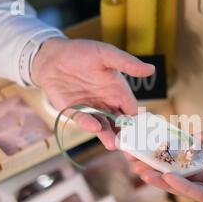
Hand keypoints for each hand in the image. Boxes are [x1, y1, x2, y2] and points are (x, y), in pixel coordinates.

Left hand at [31, 38, 154, 149]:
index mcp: (118, 91)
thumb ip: (127, 63)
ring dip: (109, 136)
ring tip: (113, 145)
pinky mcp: (75, 112)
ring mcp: (91, 109)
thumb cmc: (81, 52)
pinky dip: (89, 125)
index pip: (132, 111)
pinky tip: (95, 127)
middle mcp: (107, 103)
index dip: (138, 122)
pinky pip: (84, 121)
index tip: (144, 132)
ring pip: (104, 127)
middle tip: (131, 149)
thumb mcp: (106, 54)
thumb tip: (151, 69)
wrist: (51, 56)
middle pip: (120, 124)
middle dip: (126, 137)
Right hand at [131, 127, 202, 201]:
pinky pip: (200, 193)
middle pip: (184, 169)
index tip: (154, 142)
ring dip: (164, 177)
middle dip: (161, 164)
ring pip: (187, 183)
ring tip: (143, 171)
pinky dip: (183, 187)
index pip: (192, 152)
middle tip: (138, 159)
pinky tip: (166, 178)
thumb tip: (194, 136)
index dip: (173, 148)